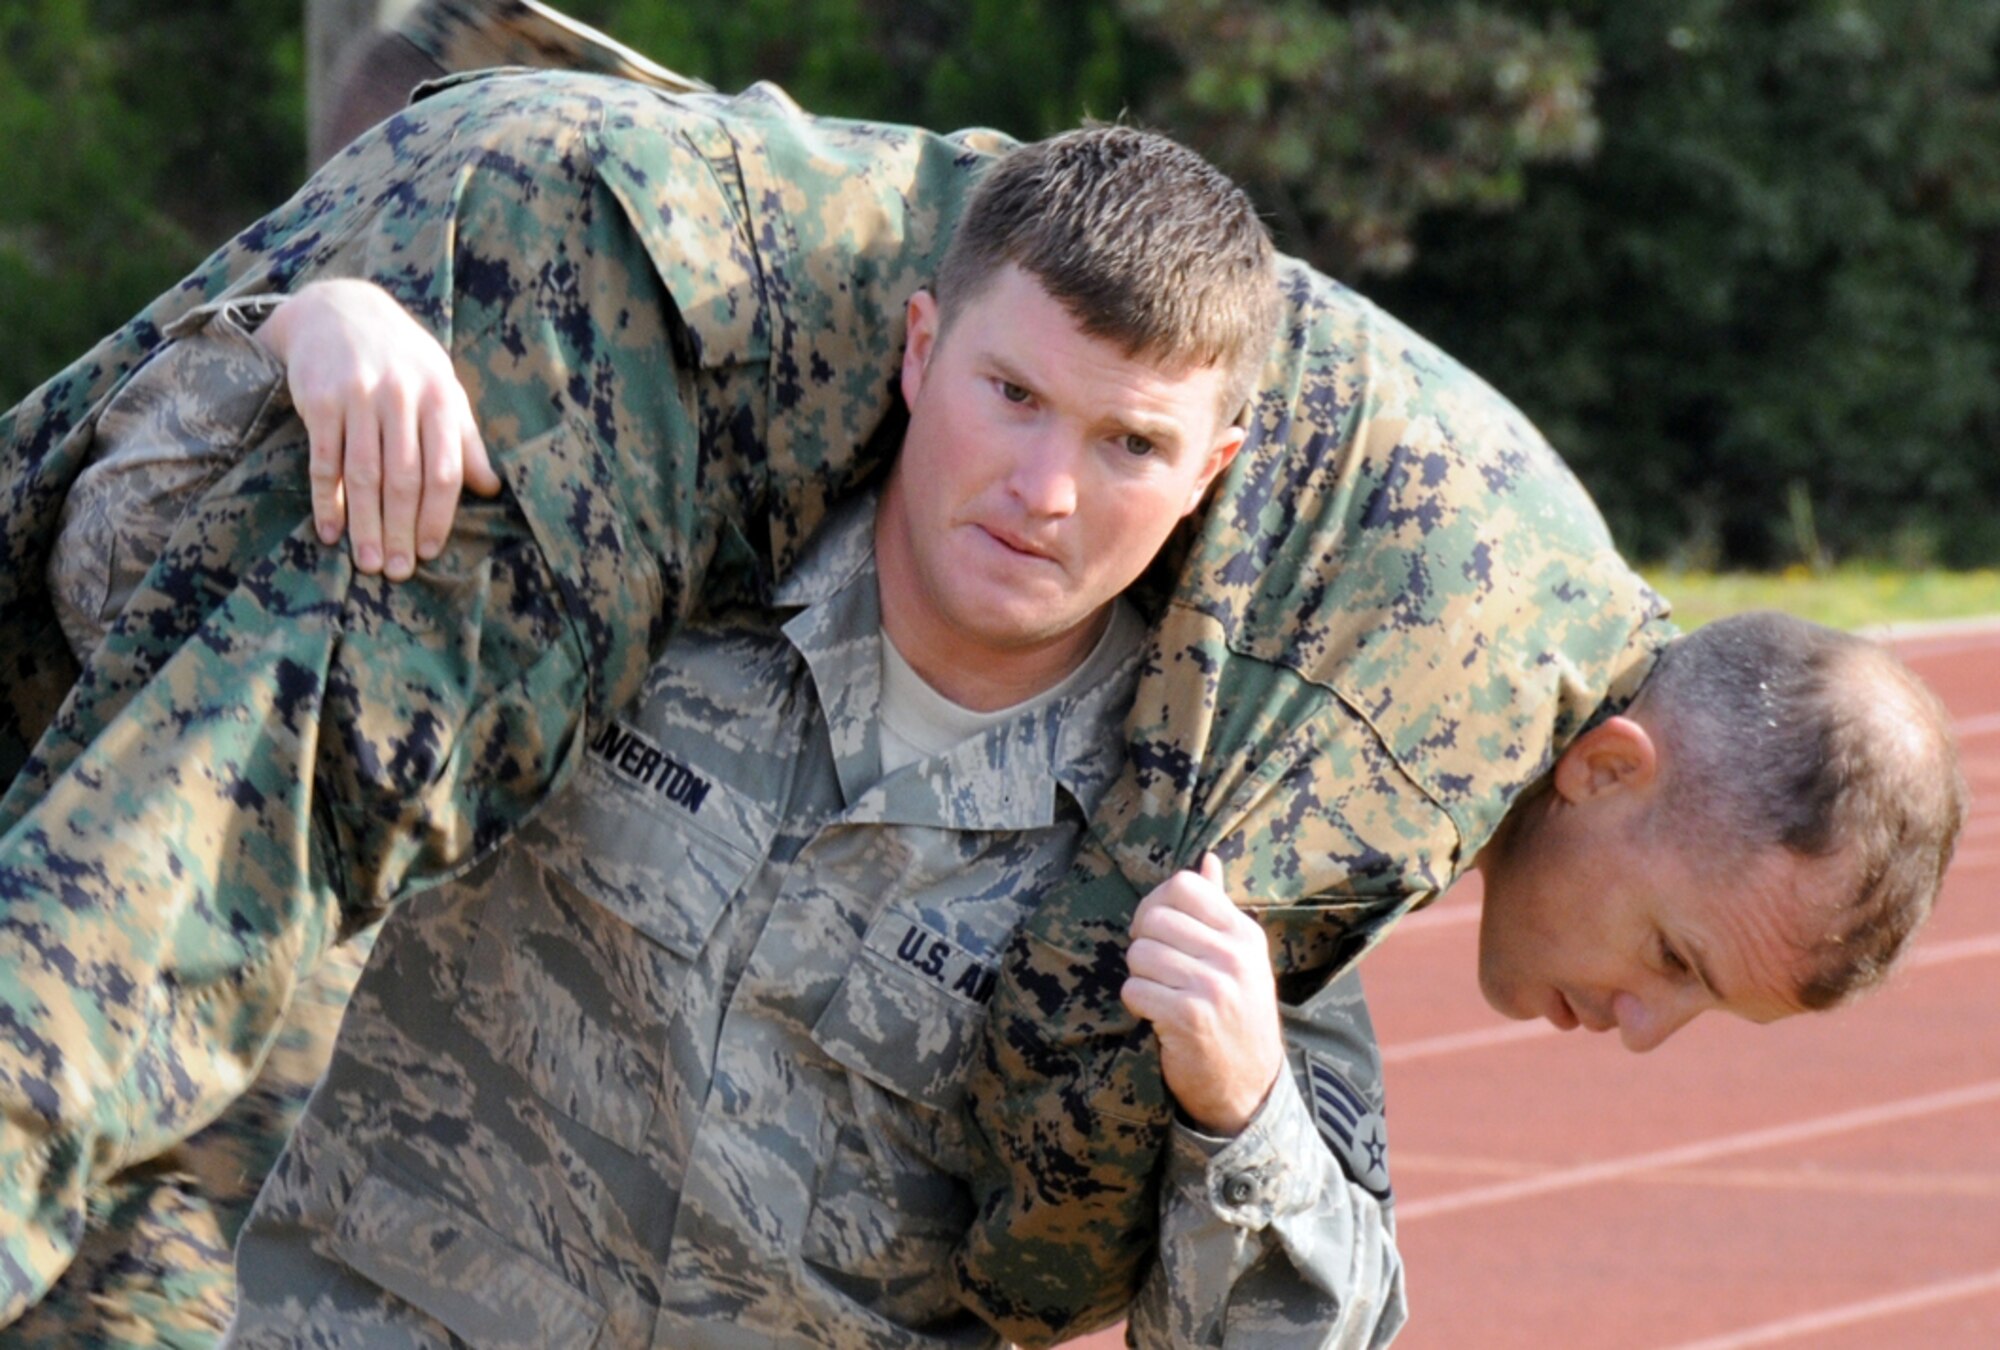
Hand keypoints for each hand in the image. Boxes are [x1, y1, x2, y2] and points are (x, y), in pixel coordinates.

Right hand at [255, 280, 499, 577]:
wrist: (339, 309)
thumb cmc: (402, 360)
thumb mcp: (442, 388)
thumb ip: (465, 439)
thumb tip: (491, 489)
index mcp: (441, 398)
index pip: (444, 471)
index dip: (436, 516)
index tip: (428, 552)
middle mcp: (402, 397)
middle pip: (403, 479)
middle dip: (399, 530)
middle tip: (395, 571)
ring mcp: (359, 397)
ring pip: (364, 474)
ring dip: (364, 524)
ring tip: (365, 562)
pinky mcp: (320, 399)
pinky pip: (325, 460)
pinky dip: (327, 500)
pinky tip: (330, 531)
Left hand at [1121, 853, 1284, 1135]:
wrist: (1250, 1086)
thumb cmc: (1237, 1014)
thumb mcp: (1240, 958)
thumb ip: (1218, 907)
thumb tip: (1206, 858)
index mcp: (1244, 933)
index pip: (1184, 885)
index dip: (1156, 902)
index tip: (1155, 929)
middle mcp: (1234, 955)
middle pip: (1154, 918)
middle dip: (1142, 943)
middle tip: (1155, 969)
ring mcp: (1214, 986)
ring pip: (1140, 954)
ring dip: (1139, 976)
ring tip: (1160, 993)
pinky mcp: (1190, 1017)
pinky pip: (1135, 990)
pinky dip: (1137, 1004)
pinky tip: (1158, 1016)